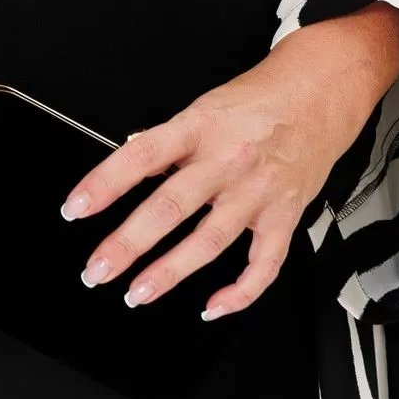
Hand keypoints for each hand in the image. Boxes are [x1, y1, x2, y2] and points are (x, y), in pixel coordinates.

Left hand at [58, 4, 398, 316]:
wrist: (323, 90)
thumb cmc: (260, 98)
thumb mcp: (203, 106)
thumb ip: (166, 139)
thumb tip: (126, 157)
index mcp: (199, 127)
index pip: (141, 156)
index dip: (104, 183)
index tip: (75, 209)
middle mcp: (227, 160)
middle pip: (171, 206)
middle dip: (128, 244)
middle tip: (97, 269)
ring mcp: (258, 191)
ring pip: (210, 241)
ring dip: (169, 273)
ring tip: (137, 293)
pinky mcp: (286, 214)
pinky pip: (264, 264)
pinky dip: (239, 293)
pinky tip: (212, 308)